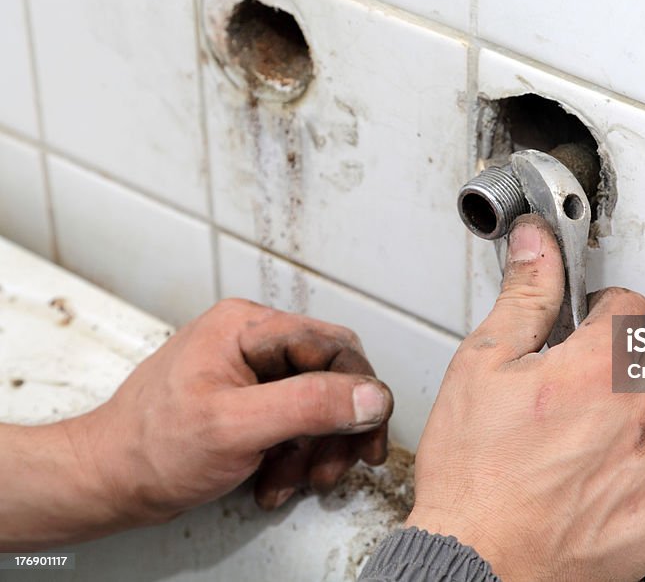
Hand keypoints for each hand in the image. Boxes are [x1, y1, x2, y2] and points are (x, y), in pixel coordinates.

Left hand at [0, 300, 392, 548]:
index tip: (368, 433)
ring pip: (318, 404)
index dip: (359, 392)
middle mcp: (252, 341)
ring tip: (299, 480)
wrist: (106, 483)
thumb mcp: (236, 428)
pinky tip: (277, 480)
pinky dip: (295, 456)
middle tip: (338, 465)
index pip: (332, 347)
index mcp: (247, 327)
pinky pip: (295, 423)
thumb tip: (371, 394)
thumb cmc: (149, 450)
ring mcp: (251, 372)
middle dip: (338, 427)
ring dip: (317, 449)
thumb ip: (308, 406)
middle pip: (331, 376)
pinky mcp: (249, 401)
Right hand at [406, 214, 644, 581]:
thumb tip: (539, 243)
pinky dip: (642, 473)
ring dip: (630, 420)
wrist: (479, 565)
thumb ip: (524, 297)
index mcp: (598, 368)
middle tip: (562, 401)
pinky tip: (595, 484)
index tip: (582, 330)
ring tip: (574, 448)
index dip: (601, 313)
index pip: (631, 307)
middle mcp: (640, 413)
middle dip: (610, 370)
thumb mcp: (481, 367)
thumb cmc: (474, 475)